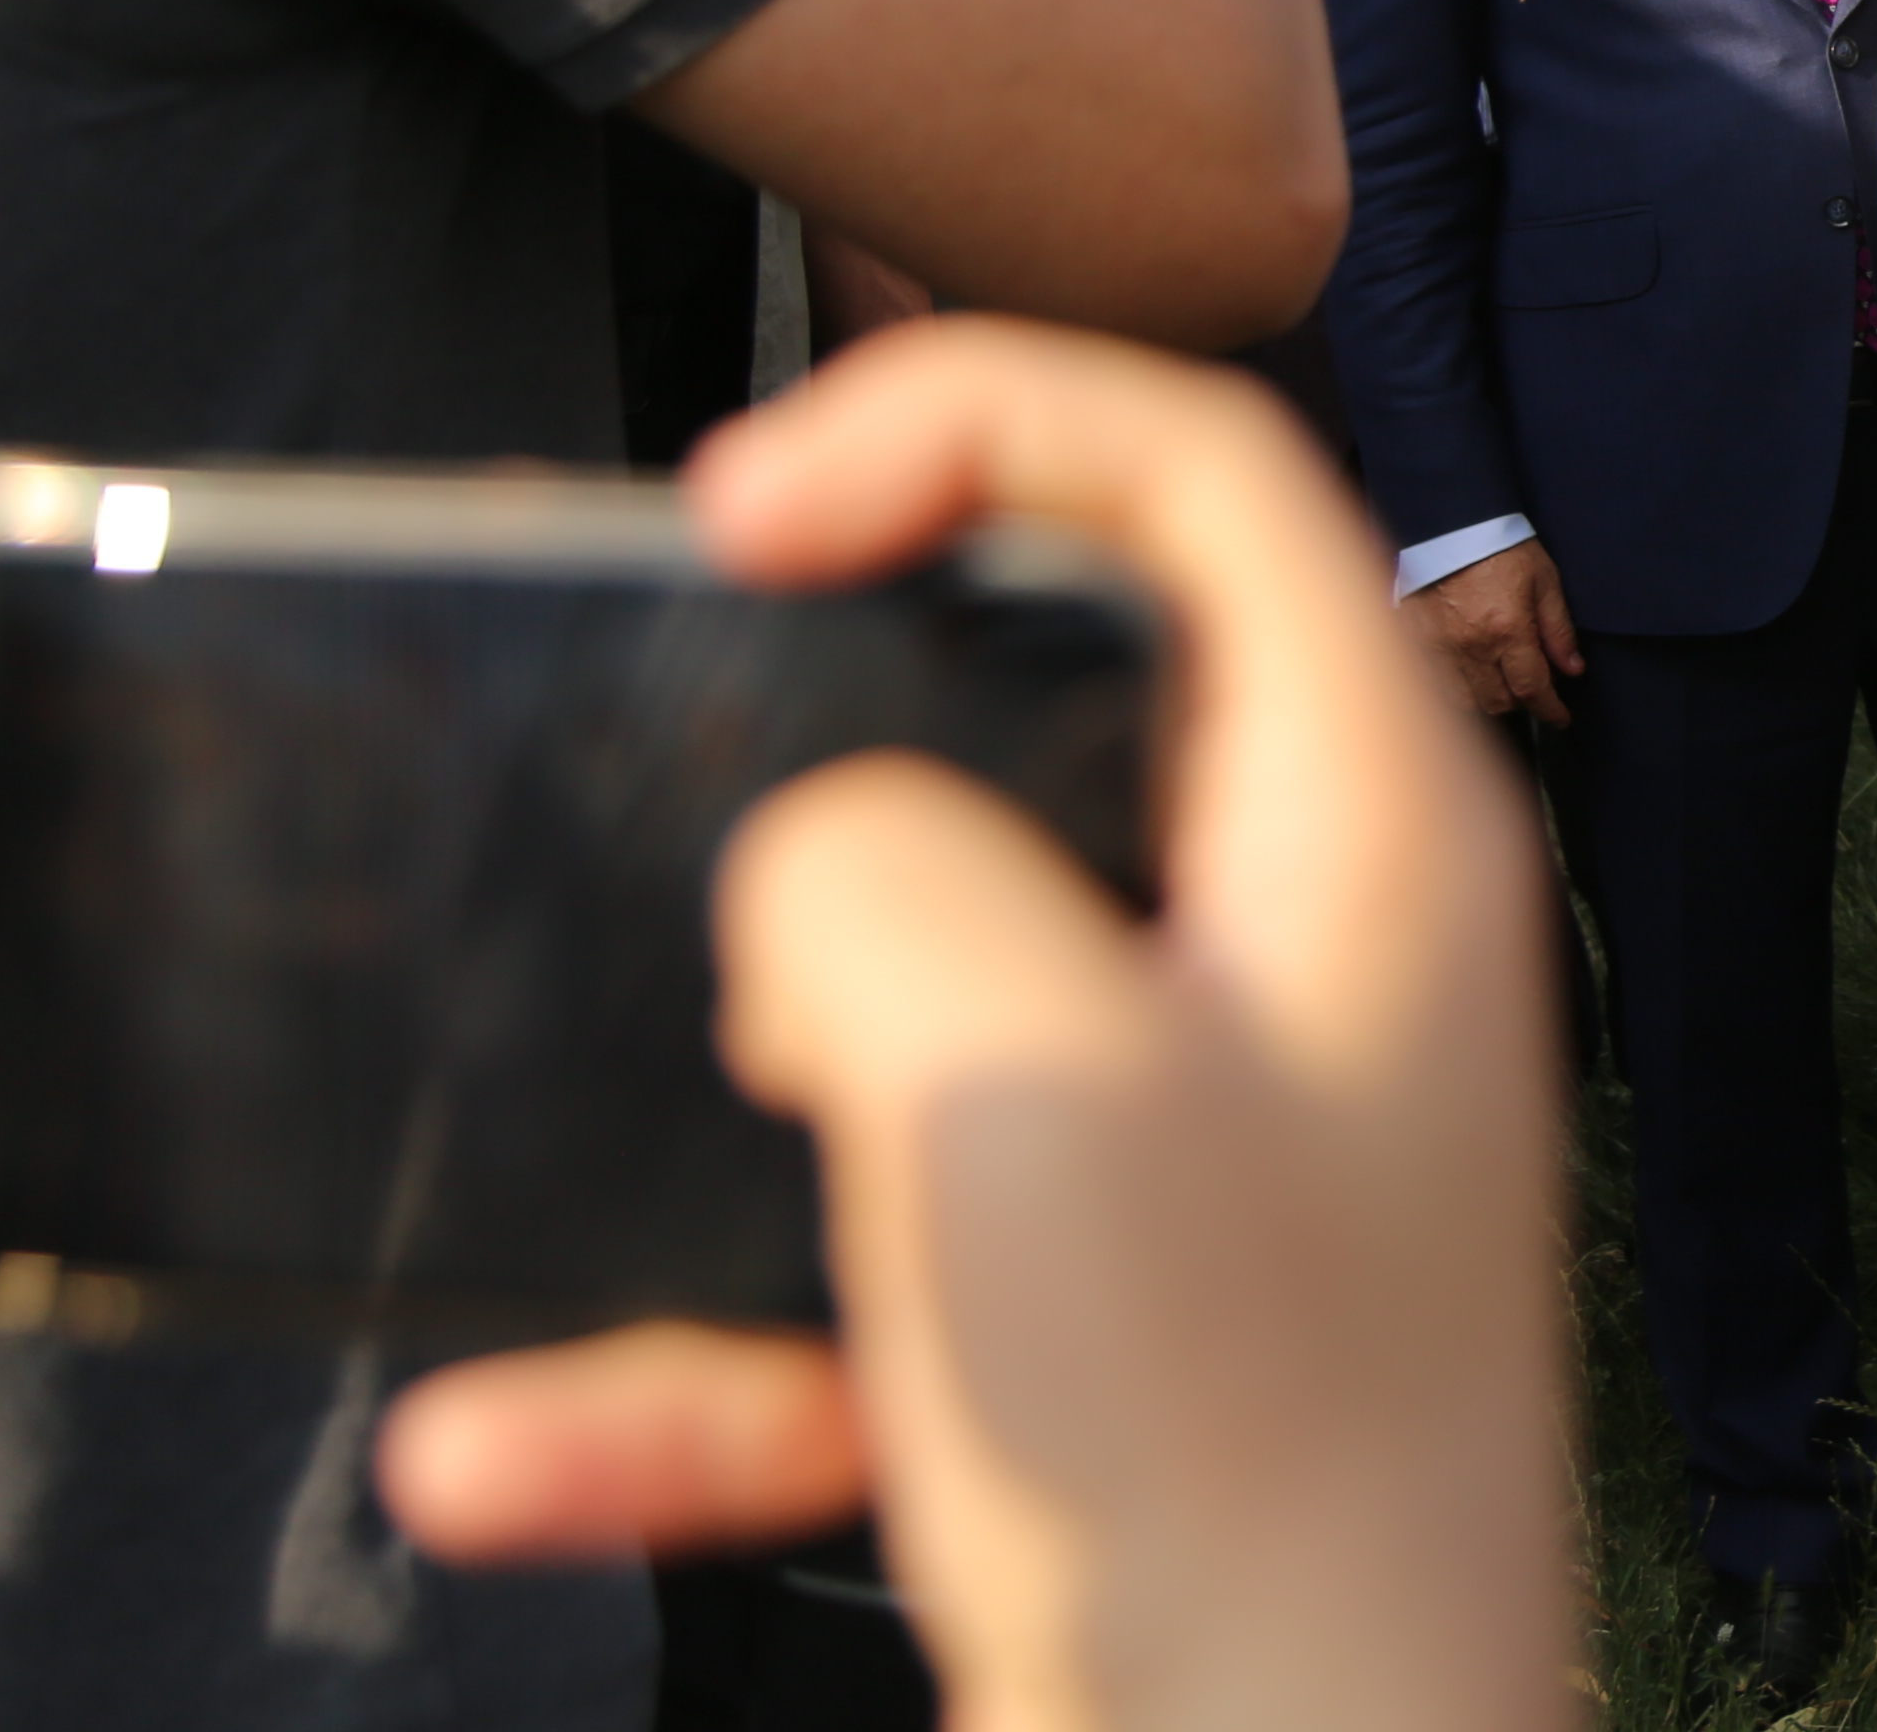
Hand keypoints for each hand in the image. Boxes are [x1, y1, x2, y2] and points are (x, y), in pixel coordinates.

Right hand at [376, 322, 1575, 1731]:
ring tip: (577, 1140)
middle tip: (661, 777)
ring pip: (932, 1032)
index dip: (970, 418)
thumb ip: (881, 880)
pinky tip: (508, 1440)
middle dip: (832, 756)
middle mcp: (1330, 968)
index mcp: (1368, 834)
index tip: (743, 502)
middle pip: (1063, 730)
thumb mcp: (1008, 1074)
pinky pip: (880, 1297)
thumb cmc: (1230, 1457)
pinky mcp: (1135, 1354)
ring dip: (721, 1105)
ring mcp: (1237, 1165)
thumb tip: (826, 876)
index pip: (1208, 473)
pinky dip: (699, 1366)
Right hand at [1408, 537, 1586, 726]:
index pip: (1532, 689)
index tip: (1560, 718)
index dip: (1550, 711)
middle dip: (1520, 702)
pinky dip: (1456, 686)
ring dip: (1486, 698)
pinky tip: (1469, 671)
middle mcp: (1470, 647)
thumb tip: (1573, 669)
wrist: (1449, 523)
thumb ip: (1558, 630)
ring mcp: (1438, 647)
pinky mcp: (1415, 641)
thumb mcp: (1544, 580)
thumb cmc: (1501, 547)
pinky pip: (1435, 683)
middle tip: (1530, 685)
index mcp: (1507, 630)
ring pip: (1464, 701)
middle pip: (1497, 703)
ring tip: (1499, 679)